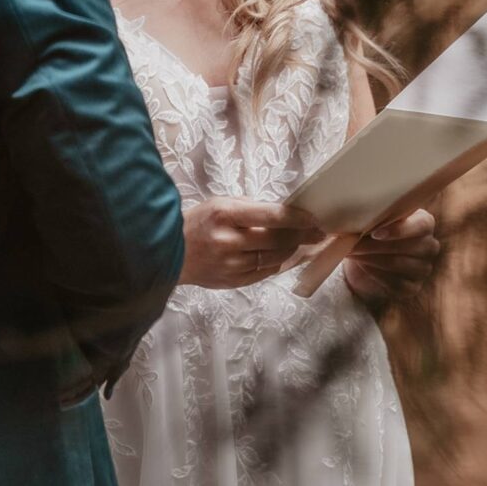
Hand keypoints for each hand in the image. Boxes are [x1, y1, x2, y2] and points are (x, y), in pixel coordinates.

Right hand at [181, 198, 315, 289]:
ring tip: (303, 242)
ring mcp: (231, 264)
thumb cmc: (196, 223)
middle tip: (318, 232)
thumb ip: (250, 208)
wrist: (168, 253)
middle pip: (277, 239)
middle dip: (302, 236)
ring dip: (293, 250)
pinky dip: (278, 263)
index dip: (297, 218)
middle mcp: (229, 241)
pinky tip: (286, 256)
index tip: (313, 218)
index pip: (271, 216)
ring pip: (275, 258)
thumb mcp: (219, 204)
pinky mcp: (232, 281)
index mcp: (225, 215)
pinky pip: (265, 272)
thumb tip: (283, 214)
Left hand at [343, 207, 440, 304]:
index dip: (398, 230)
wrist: (364, 260)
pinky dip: (375, 274)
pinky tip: (362, 266)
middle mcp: (430, 246)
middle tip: (353, 243)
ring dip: (371, 258)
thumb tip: (364, 218)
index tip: (375, 233)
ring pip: (398, 264)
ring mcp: (423, 269)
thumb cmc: (371, 232)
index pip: (421, 225)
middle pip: (406, 246)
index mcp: (425, 223)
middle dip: (375, 245)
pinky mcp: (413, 287)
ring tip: (352, 252)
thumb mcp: (376, 221)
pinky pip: (395, 283)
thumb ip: (377, 217)